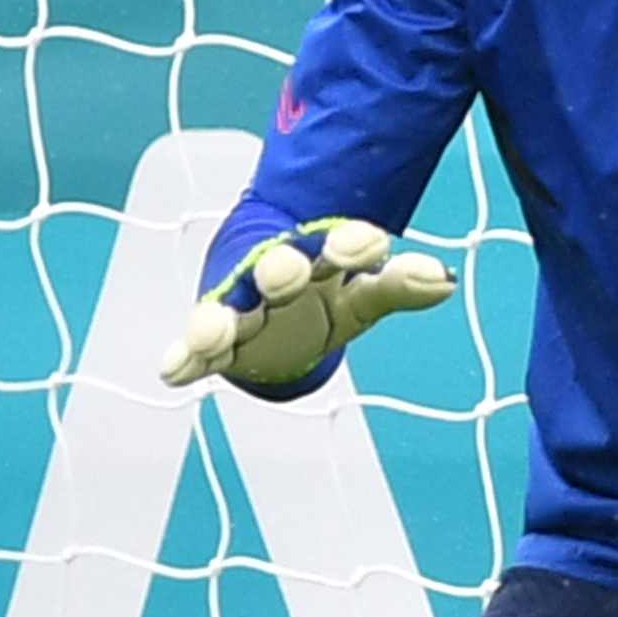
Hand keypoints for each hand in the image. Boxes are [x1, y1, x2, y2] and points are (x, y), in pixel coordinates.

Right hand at [164, 216, 455, 394]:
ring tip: (212, 334)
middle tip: (286, 272)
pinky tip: (172, 371)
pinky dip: (184, 357)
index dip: (352, 245)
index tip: (371, 246)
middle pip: (276, 269)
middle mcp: (273, 274)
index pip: (337, 245)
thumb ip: (398, 285)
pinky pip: (196, 348)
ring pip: (230, 308)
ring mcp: (241, 307)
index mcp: (317, 255)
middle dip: (281, 271)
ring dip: (220, 319)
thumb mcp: (361, 297)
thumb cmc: (321, 294)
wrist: (265, 297)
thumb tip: (446, 280)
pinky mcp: (215, 338)